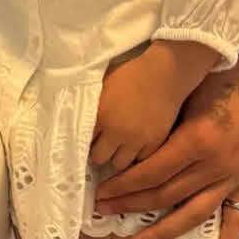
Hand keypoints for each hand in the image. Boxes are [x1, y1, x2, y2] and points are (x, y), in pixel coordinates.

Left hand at [90, 45, 186, 172]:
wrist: (163, 74)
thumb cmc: (129, 74)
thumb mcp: (101, 86)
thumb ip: (89, 106)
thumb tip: (75, 118)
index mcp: (100, 116)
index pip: (83, 142)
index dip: (83, 142)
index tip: (85, 141)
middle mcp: (117, 132)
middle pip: (99, 159)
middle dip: (98, 153)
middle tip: (100, 147)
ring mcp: (137, 140)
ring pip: (119, 165)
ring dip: (116, 158)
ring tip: (116, 149)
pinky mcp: (155, 143)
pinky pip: (140, 161)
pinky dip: (135, 157)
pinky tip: (133, 148)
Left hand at [94, 45, 238, 238]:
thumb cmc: (215, 79)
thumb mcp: (183, 99)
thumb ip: (159, 126)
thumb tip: (122, 145)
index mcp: (196, 140)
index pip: (151, 172)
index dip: (123, 184)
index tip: (100, 191)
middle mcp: (215, 164)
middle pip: (166, 194)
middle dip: (130, 204)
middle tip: (102, 211)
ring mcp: (233, 176)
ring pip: (194, 214)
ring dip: (164, 231)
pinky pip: (237, 218)